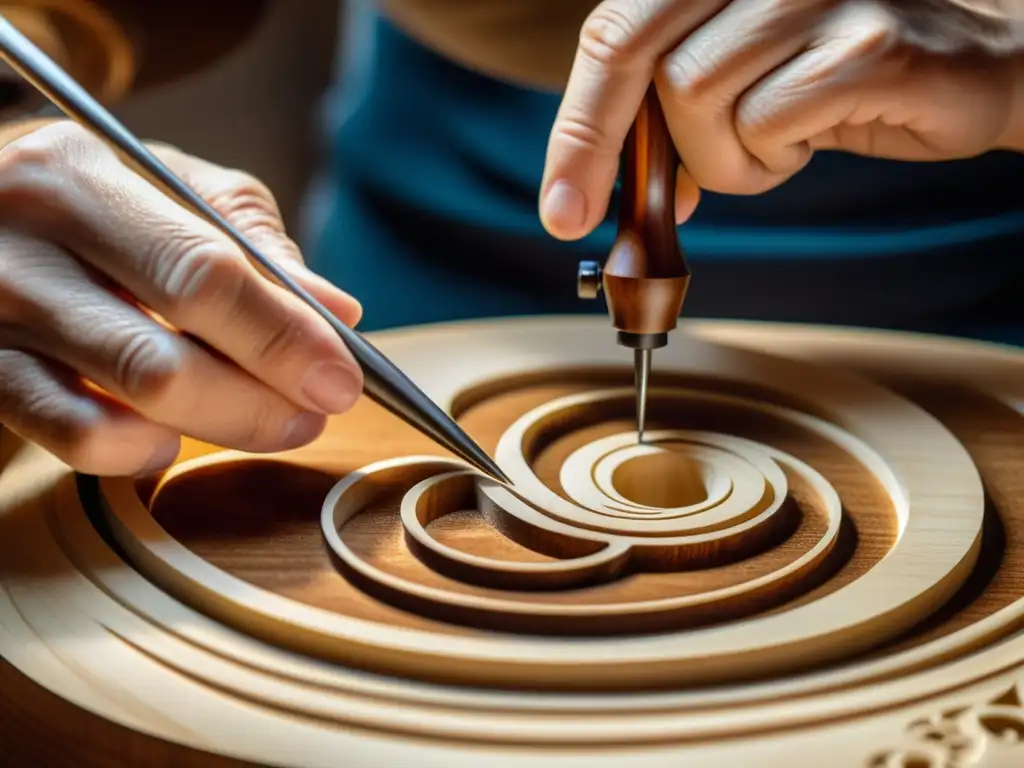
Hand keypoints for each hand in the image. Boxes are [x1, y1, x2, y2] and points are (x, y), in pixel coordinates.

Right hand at [0, 120, 363, 475]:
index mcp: (78, 178)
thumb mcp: (172, 185)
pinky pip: (73, 439)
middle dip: (263, 399)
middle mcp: (19, 247)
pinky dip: (140, 450)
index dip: (283, 338)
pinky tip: (171, 435)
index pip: (202, 275)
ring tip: (274, 420)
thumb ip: (255, 244)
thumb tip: (337, 312)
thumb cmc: (97, 196)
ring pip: (130, 406)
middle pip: (165, 359)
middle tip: (317, 409)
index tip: (341, 377)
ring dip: (225, 425)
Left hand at [539, 0, 1023, 239]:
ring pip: (698, 97)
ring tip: (774, 145)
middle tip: (599, 219)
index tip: (562, 206)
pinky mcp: (866, 41)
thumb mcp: (742, 84)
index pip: (615, 32)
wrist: (973, 60)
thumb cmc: (844, 74)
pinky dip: (774, 157)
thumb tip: (608, 183)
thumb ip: (673, 114)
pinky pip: (768, 122)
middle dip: (605, 148)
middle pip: (641, 56)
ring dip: (723, 157)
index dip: (578, 123)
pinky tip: (812, 137)